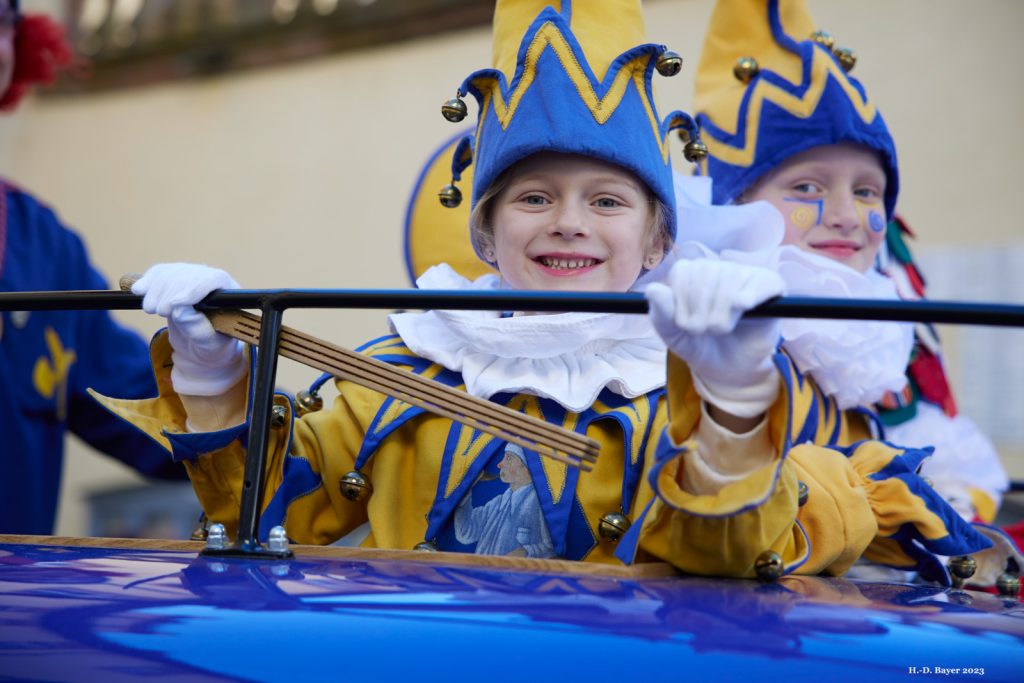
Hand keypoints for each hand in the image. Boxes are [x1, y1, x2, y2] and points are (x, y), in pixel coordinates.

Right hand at [133, 263, 246, 395]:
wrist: (201, 347)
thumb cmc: (212, 347)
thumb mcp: (210, 344)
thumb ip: (198, 328)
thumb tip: (180, 310)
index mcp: (230, 295)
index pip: (213, 279)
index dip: (192, 288)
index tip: (174, 305)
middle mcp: (212, 280)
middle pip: (188, 273)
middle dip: (169, 292)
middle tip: (159, 312)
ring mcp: (193, 276)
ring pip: (171, 272)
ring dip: (156, 289)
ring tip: (150, 309)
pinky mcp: (176, 279)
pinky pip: (160, 272)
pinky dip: (148, 281)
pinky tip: (139, 291)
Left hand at [646, 258, 783, 418]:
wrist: (728, 368)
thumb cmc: (698, 344)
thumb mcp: (672, 333)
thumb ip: (660, 313)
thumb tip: (653, 290)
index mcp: (691, 272)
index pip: (682, 273)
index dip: (681, 303)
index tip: (683, 323)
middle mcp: (718, 267)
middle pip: (705, 279)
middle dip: (701, 315)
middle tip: (705, 331)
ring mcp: (744, 275)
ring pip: (729, 286)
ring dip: (722, 317)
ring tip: (723, 329)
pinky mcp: (769, 287)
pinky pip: (761, 283)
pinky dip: (751, 296)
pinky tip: (744, 306)